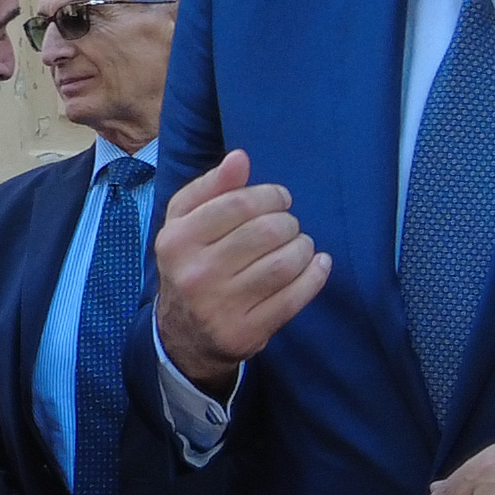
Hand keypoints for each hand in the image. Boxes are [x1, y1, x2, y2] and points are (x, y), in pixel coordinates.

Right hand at [154, 150, 328, 383]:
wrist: (183, 336)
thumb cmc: (191, 264)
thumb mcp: (185, 222)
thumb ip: (211, 187)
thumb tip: (240, 158)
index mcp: (176, 239)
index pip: (238, 203)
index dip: (270, 195)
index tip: (280, 199)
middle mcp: (195, 273)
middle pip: (266, 232)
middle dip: (289, 223)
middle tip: (289, 226)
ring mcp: (220, 306)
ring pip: (284, 264)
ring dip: (304, 249)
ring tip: (301, 246)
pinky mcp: (244, 333)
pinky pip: (294, 297)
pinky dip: (315, 276)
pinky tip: (318, 265)